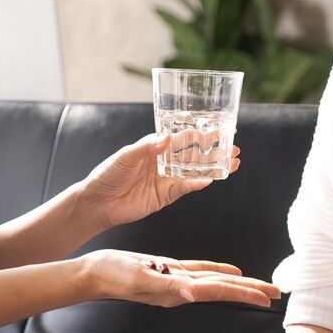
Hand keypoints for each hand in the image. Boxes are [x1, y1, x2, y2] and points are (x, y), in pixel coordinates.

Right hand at [81, 250, 279, 307]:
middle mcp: (181, 289)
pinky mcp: (168, 271)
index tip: (267, 298)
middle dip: (250, 290)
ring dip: (239, 283)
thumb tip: (193, 293)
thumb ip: (167, 285)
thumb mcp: (139, 277)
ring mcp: (175, 282)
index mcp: (177, 292)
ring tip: (261, 284)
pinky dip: (217, 270)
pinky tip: (231, 271)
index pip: (218, 292)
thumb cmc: (112, 275)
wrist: (93, 273)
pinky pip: (199, 271)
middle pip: (223, 289)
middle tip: (277, 292)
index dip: (244, 293)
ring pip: (215, 281)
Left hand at [82, 134, 239, 229]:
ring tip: (232, 163)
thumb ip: (147, 148)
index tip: (220, 129)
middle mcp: (164, 161)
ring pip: (195, 172)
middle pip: (195, 154)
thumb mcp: (125, 157)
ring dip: (213, 168)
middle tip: (234, 147)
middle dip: (215, 151)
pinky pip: (185, 188)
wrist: (98, 203)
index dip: (202, 133)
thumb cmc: (107, 175)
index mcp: (155, 146)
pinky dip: (198, 184)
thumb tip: (167, 138)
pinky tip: (211, 179)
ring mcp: (166, 179)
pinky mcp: (165, 196)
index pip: (183, 137)